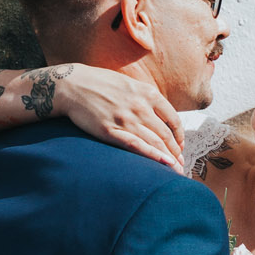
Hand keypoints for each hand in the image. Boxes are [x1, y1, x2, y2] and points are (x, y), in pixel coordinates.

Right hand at [54, 65, 184, 169]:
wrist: (72, 85)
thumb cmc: (100, 83)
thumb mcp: (129, 84)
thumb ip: (146, 98)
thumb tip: (161, 115)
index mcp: (147, 93)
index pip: (172, 119)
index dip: (179, 135)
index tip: (180, 146)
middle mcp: (139, 106)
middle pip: (165, 134)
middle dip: (176, 152)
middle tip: (181, 164)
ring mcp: (125, 119)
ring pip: (154, 142)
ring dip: (168, 158)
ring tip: (175, 170)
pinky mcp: (110, 131)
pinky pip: (136, 146)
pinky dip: (152, 156)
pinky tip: (163, 163)